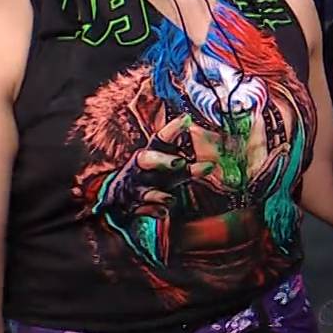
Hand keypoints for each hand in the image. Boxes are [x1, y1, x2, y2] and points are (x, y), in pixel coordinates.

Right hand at [99, 113, 213, 214]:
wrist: (119, 200)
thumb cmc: (152, 178)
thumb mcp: (169, 171)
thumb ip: (189, 168)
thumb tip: (213, 164)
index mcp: (151, 154)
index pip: (161, 138)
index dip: (173, 129)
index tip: (187, 119)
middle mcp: (141, 169)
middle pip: (147, 159)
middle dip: (162, 160)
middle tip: (179, 162)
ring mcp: (136, 188)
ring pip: (144, 189)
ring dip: (158, 194)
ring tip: (170, 198)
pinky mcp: (134, 206)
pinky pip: (144, 210)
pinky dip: (154, 211)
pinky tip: (163, 213)